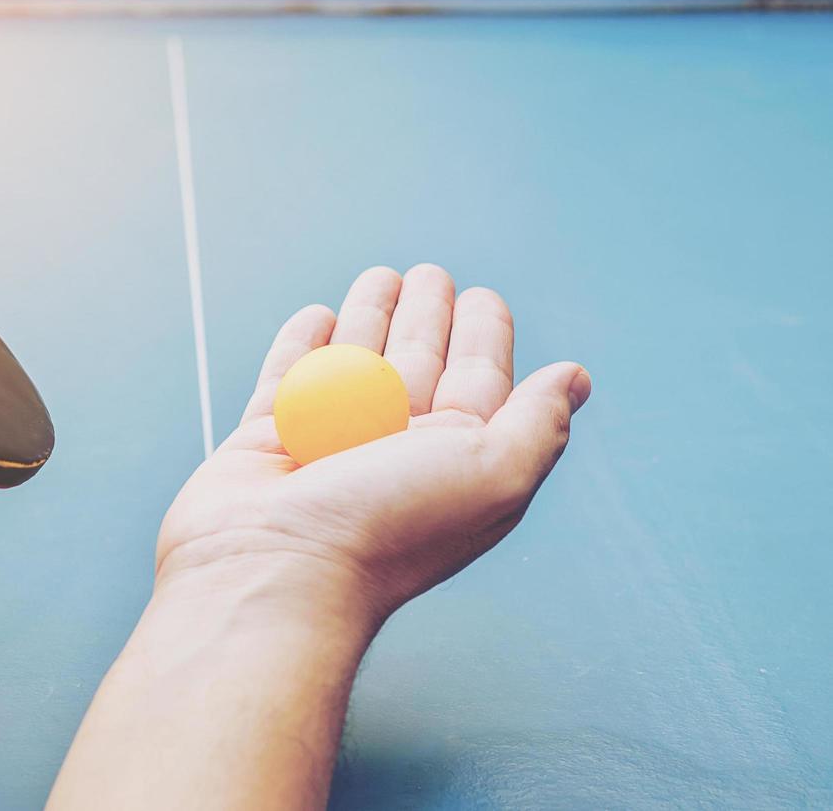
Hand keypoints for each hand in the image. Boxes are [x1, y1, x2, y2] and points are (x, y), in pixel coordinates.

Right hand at [157, 263, 590, 630]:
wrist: (279, 568)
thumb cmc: (389, 525)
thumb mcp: (494, 473)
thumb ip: (539, 423)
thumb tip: (575, 377)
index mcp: (454, 461)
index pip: (478, 382)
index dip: (485, 336)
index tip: (481, 296)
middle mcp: (394, 452)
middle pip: (418, 364)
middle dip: (428, 316)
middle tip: (431, 275)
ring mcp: (329, 444)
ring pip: (355, 363)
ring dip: (370, 316)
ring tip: (379, 276)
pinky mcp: (266, 441)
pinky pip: (288, 378)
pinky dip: (303, 344)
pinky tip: (318, 315)